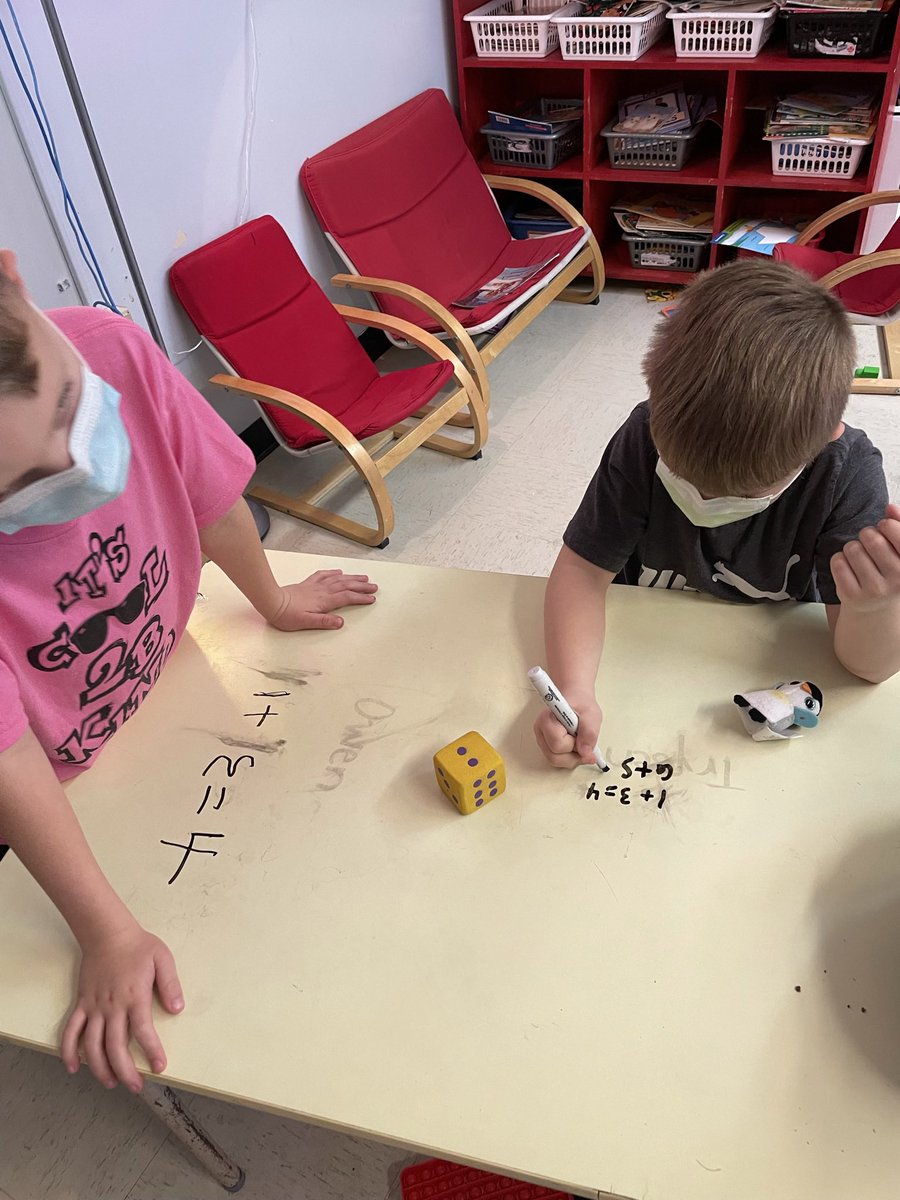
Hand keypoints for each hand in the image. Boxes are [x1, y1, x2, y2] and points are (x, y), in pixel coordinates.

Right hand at [60, 923, 183, 1091]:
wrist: (107, 933)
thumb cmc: (138, 946)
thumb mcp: (162, 959)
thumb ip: (171, 984)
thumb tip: (178, 1009)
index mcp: (135, 997)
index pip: (143, 1032)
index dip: (151, 1052)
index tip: (159, 1067)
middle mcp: (112, 1007)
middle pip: (115, 1047)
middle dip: (126, 1071)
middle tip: (136, 1087)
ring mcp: (93, 1007)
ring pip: (92, 1045)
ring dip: (100, 1068)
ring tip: (111, 1083)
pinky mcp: (81, 1004)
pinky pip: (70, 1031)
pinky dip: (69, 1051)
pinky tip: (73, 1068)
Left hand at [266, 570, 377, 630]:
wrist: (271, 602)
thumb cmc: (286, 615)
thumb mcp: (306, 623)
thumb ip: (324, 622)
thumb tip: (341, 623)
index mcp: (324, 601)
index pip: (347, 598)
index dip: (360, 598)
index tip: (372, 598)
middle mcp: (322, 591)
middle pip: (346, 586)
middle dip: (361, 586)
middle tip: (374, 586)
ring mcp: (315, 586)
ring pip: (337, 579)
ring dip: (351, 578)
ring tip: (363, 577)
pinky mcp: (307, 584)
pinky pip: (323, 575)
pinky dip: (332, 572)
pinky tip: (338, 571)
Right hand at [533, 693, 602, 768]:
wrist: (575, 698)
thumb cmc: (581, 703)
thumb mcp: (591, 714)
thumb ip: (589, 733)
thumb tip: (585, 753)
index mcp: (547, 719)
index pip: (557, 744)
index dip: (573, 745)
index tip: (583, 737)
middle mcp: (540, 731)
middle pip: (553, 757)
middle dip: (573, 756)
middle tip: (584, 745)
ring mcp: (542, 739)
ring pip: (554, 760)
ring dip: (572, 757)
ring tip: (580, 743)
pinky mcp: (546, 744)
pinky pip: (556, 758)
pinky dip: (569, 757)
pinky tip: (576, 746)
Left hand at [832, 504, 899, 612]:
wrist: (877, 613)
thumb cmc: (889, 573)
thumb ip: (899, 526)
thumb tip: (890, 507)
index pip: (894, 529)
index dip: (885, 525)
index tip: (884, 531)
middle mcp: (898, 578)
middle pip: (870, 536)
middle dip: (866, 535)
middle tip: (869, 545)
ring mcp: (874, 589)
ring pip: (852, 548)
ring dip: (852, 548)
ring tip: (859, 559)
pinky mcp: (852, 596)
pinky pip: (837, 562)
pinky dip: (839, 561)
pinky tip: (849, 570)